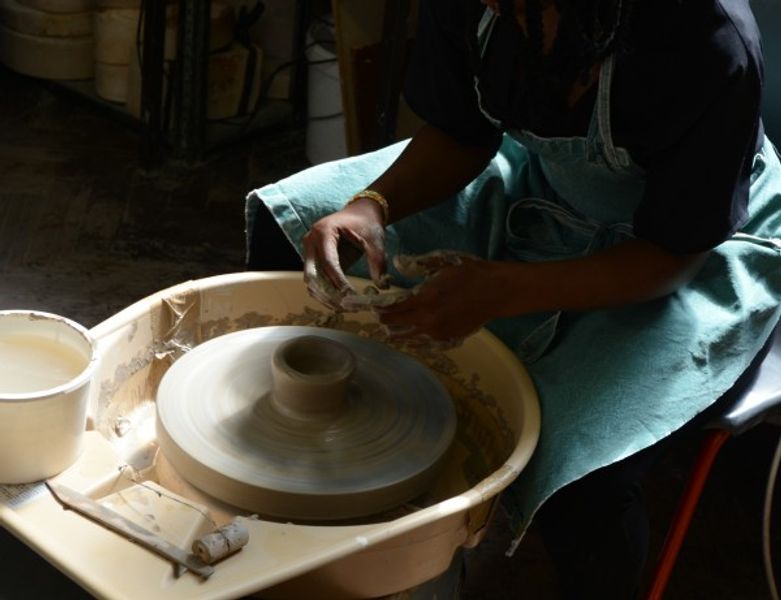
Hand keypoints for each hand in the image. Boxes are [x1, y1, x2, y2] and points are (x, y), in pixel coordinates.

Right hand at [302, 198, 387, 308]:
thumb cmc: (367, 223)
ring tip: (346, 308)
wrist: (360, 212)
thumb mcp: (375, 241)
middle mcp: (311, 241)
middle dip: (329, 294)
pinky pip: (315, 282)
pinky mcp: (313, 261)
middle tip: (347, 307)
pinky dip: (326, 294)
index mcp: (324, 232)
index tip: (352, 296)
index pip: (328, 262)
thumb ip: (378, 262)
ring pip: (311, 282)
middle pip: (312, 275)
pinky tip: (341, 303)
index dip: (338, 281)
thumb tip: (382, 287)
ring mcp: (309, 252)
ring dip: (326, 298)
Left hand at [376, 251, 502, 346]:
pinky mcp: (446, 339)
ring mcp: (437, 332)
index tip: (370, 299)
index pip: (390, 307)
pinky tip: (408, 332)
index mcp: (425, 298)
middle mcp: (428, 319)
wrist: (497, 292)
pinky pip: (420, 342)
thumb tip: (396, 262)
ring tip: (390, 323)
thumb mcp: (442, 263)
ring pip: (404, 337)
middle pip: (393, 324)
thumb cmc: (470, 273)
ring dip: (394, 330)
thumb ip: (417, 264)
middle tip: (380, 310)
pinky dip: (411, 337)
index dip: (376, 305)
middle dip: (383, 317)